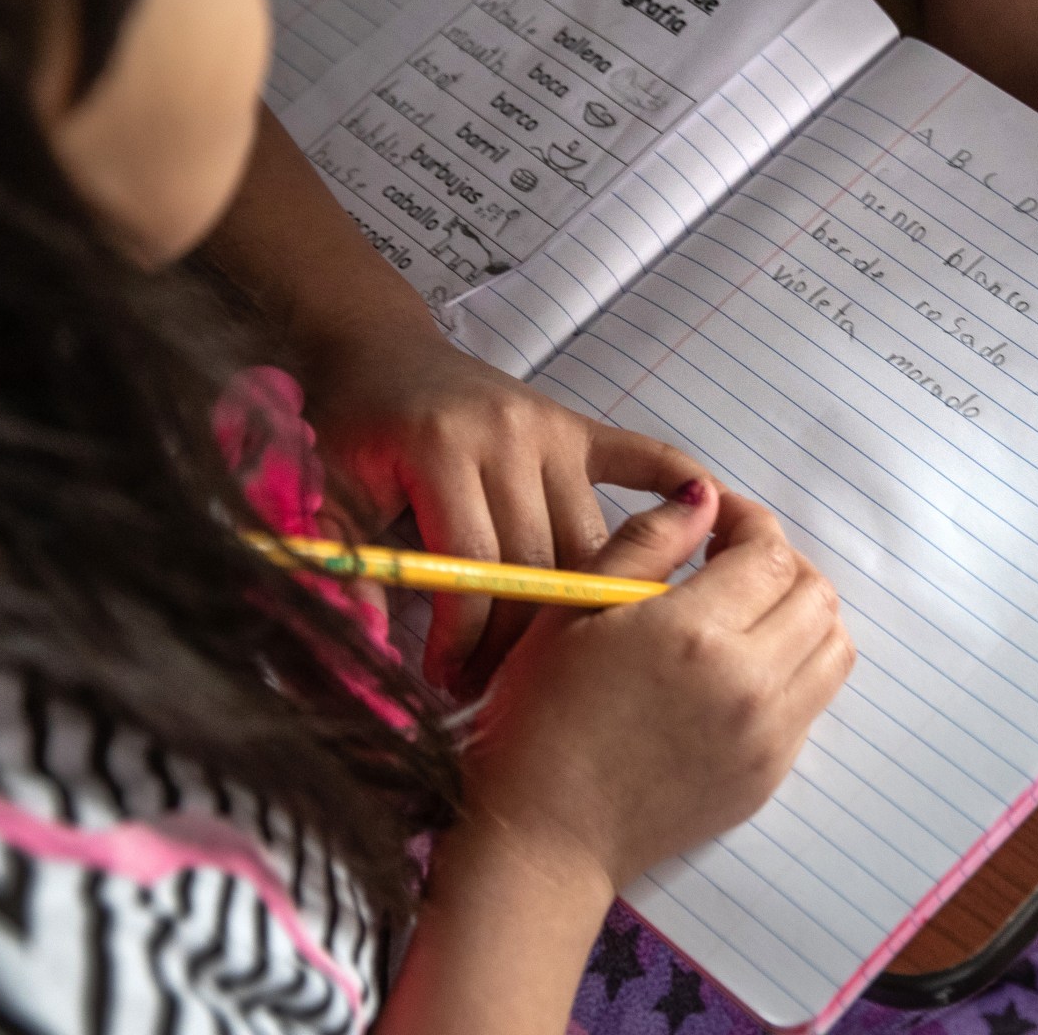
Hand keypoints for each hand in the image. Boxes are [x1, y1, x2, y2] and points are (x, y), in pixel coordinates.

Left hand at [304, 329, 707, 695]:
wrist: (378, 348)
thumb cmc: (351, 426)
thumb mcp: (329, 496)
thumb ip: (347, 570)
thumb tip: (367, 650)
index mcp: (444, 450)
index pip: (477, 567)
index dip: (465, 639)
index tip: (447, 682)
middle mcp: (511, 436)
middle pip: (540, 563)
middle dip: (519, 641)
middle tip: (496, 689)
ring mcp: (553, 430)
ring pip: (590, 540)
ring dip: (579, 606)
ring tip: (553, 661)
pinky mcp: (579, 427)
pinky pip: (642, 458)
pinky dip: (677, 488)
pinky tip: (708, 526)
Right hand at [458, 481, 854, 893]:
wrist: (545, 836)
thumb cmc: (540, 719)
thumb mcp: (574, 609)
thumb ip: (646, 543)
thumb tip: (703, 500)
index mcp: (695, 634)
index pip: (770, 553)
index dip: (748, 522)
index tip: (715, 523)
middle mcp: (749, 685)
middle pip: (816, 595)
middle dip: (780, 564)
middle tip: (731, 564)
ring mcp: (769, 738)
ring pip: (833, 648)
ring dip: (801, 616)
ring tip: (747, 615)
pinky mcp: (770, 776)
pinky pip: (813, 703)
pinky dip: (793, 670)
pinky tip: (737, 672)